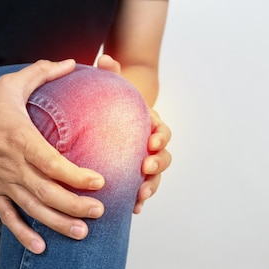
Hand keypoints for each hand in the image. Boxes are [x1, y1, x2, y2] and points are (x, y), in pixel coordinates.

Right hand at [0, 60, 105, 253]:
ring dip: (58, 223)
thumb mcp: (11, 84)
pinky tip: (42, 247)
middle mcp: (12, 165)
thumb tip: (71, 61)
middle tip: (101, 211)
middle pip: (48, 192)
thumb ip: (43, 72)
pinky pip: (8, 219)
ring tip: (82, 232)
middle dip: (76, 205)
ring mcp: (1, 183)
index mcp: (20, 138)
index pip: (52, 163)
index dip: (76, 175)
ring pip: (33, 209)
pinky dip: (24, 234)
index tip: (100, 182)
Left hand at [95, 54, 171, 213]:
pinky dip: (139, 200)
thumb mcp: (111, 88)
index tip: (150, 141)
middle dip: (158, 163)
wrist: (105, 120)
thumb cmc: (110, 104)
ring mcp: (143, 163)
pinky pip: (141, 191)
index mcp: (149, 124)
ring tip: (140, 194)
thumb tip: (105, 60)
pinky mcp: (133, 178)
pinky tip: (133, 209)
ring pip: (155, 177)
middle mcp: (150, 145)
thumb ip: (110, 73)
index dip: (160, 136)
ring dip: (151, 186)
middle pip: (164, 156)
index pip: (162, 130)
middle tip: (146, 167)